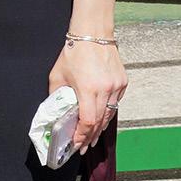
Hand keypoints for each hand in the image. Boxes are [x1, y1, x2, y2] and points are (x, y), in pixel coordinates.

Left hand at [48, 38, 127, 153]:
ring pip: (110, 114)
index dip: (82, 134)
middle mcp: (106, 89)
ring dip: (100, 127)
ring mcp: (117, 86)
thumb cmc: (73, 52)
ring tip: (92, 137)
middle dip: (91, 136)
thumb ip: (57, 95)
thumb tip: (57, 111)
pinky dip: (108, 112)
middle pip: (100, 121)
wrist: (93, 34)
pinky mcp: (123, 82)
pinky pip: (115, 103)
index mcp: (88, 88)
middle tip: (84, 146)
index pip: (88, 120)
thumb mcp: (57, 75)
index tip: (77, 143)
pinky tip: (100, 118)